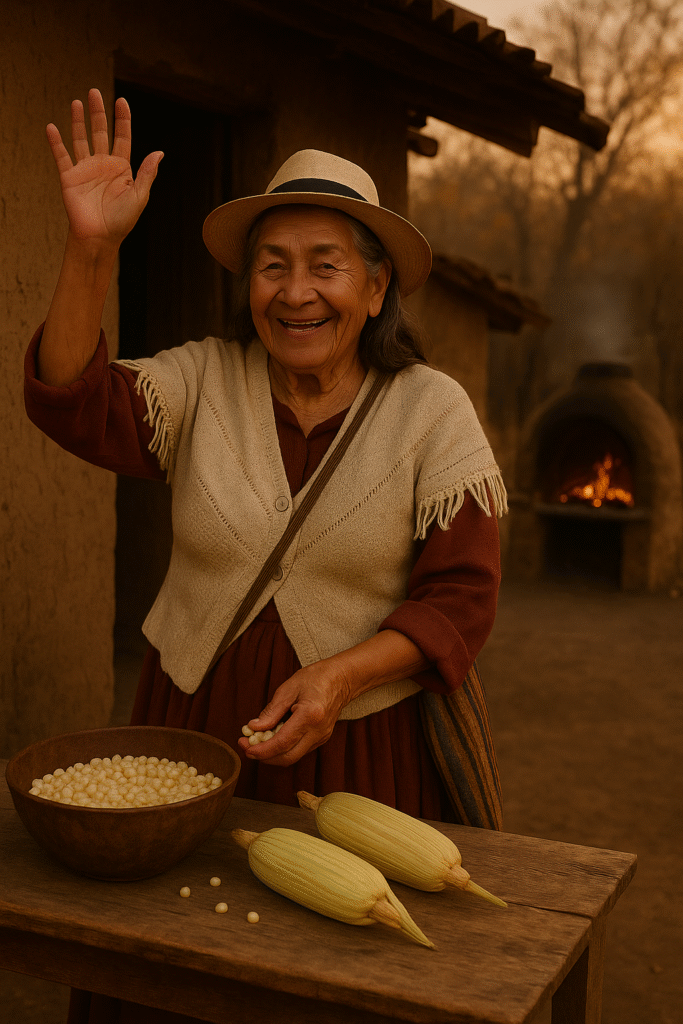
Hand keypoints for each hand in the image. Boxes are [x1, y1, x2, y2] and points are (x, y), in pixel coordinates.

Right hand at [46, 88, 162, 250]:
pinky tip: (52, 127)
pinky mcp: (69, 177)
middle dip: (98, 112)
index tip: (122, 101)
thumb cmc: (122, 220)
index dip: (122, 119)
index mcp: (121, 168)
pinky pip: (61, 156)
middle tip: (94, 92)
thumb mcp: (139, 196)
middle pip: (100, 132)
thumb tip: (159, 152)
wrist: (100, 237)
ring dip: (78, 121)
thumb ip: (147, 173)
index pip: (122, 137)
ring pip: (81, 138)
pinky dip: (56, 142)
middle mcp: (103, 164)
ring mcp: (85, 169)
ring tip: (77, 102)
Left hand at [237, 660, 353, 766]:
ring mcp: (322, 737)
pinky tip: (272, 737)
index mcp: (310, 715)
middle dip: (264, 757)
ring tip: (256, 741)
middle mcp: (318, 731)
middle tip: (246, 747)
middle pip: (287, 758)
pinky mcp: (321, 739)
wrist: (342, 678)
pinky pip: (299, 750)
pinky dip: (283, 748)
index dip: (261, 750)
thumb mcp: (289, 688)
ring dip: (272, 754)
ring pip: (292, 757)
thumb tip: (254, 727)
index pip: (282, 743)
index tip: (245, 747)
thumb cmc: (316, 678)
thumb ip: (271, 711)